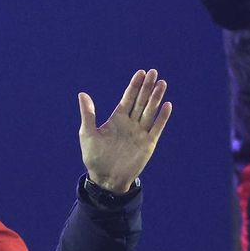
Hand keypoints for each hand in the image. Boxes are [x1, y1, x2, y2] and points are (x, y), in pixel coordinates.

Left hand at [78, 70, 172, 193]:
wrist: (106, 178)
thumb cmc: (94, 157)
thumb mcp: (87, 133)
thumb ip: (88, 114)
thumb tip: (82, 94)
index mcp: (117, 119)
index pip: (128, 98)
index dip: (134, 85)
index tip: (140, 72)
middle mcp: (130, 123)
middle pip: (141, 101)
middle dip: (147, 87)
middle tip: (153, 72)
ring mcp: (140, 133)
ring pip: (150, 111)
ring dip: (156, 98)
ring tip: (162, 83)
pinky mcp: (148, 144)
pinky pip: (156, 128)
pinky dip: (162, 117)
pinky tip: (167, 105)